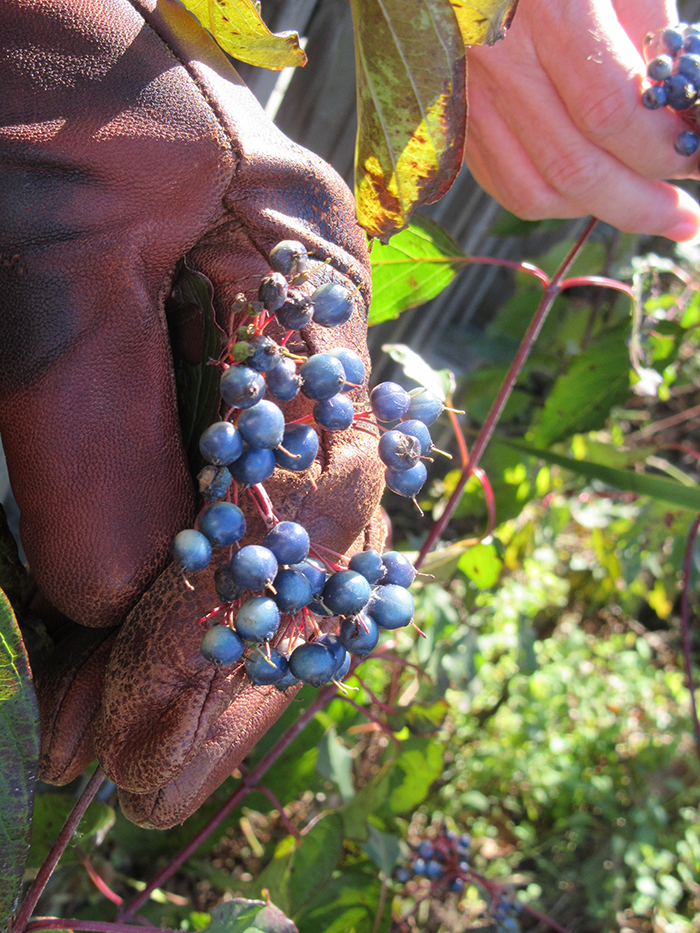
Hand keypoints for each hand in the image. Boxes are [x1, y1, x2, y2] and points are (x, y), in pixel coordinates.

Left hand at [1, 0, 384, 825]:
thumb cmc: (14, 56)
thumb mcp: (60, 214)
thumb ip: (97, 401)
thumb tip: (116, 590)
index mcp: (305, 272)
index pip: (308, 485)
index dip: (235, 621)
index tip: (143, 725)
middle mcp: (288, 332)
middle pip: (300, 531)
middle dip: (226, 665)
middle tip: (143, 774)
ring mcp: (232, 360)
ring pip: (250, 538)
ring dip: (188, 653)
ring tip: (116, 748)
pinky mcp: (164, 382)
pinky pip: (181, 509)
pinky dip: (143, 596)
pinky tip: (102, 660)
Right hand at [465, 0, 699, 239]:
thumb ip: (648, 36)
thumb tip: (680, 115)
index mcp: (546, 9)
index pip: (610, 113)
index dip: (663, 151)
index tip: (699, 160)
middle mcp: (498, 63)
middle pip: (574, 169)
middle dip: (640, 204)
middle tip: (684, 218)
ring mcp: (468, 98)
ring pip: (536, 191)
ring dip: (597, 212)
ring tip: (642, 208)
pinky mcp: (456, 119)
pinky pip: (505, 182)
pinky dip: (553, 200)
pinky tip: (589, 196)